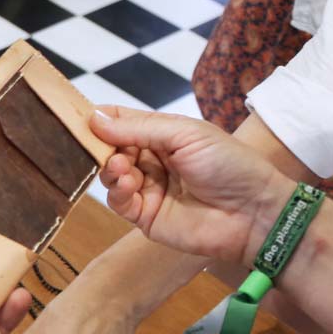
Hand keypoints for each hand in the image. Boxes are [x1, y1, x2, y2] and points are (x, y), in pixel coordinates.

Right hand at [91, 107, 294, 267]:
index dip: (100, 118)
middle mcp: (151, 159)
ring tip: (123, 167)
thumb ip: (138, 127)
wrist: (255, 214)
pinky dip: (116, 190)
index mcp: (162, 134)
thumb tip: (94, 118)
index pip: (121, 121)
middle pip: (109, 147)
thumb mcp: (185, 133)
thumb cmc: (230, 165)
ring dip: (110, 167)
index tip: (76, 117)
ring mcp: (147, 188)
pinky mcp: (145, 216)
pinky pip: (118, 201)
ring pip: (109, 174)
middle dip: (102, 145)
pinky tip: (127, 184)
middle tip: (100, 145)